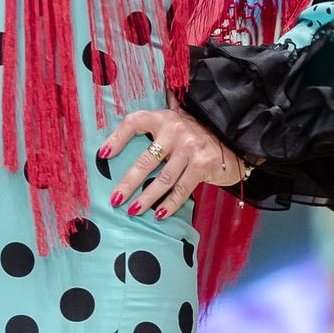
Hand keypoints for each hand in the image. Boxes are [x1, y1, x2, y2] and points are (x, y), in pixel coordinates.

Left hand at [99, 105, 250, 218]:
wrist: (230, 140)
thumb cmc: (193, 138)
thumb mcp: (173, 127)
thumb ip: (152, 133)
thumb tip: (114, 150)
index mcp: (164, 118)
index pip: (134, 122)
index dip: (116, 138)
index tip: (103, 155)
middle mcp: (176, 130)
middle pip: (146, 160)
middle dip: (128, 183)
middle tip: (115, 199)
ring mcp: (191, 148)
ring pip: (163, 179)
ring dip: (146, 198)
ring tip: (133, 210)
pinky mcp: (203, 164)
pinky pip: (182, 189)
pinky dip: (169, 203)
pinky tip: (158, 213)